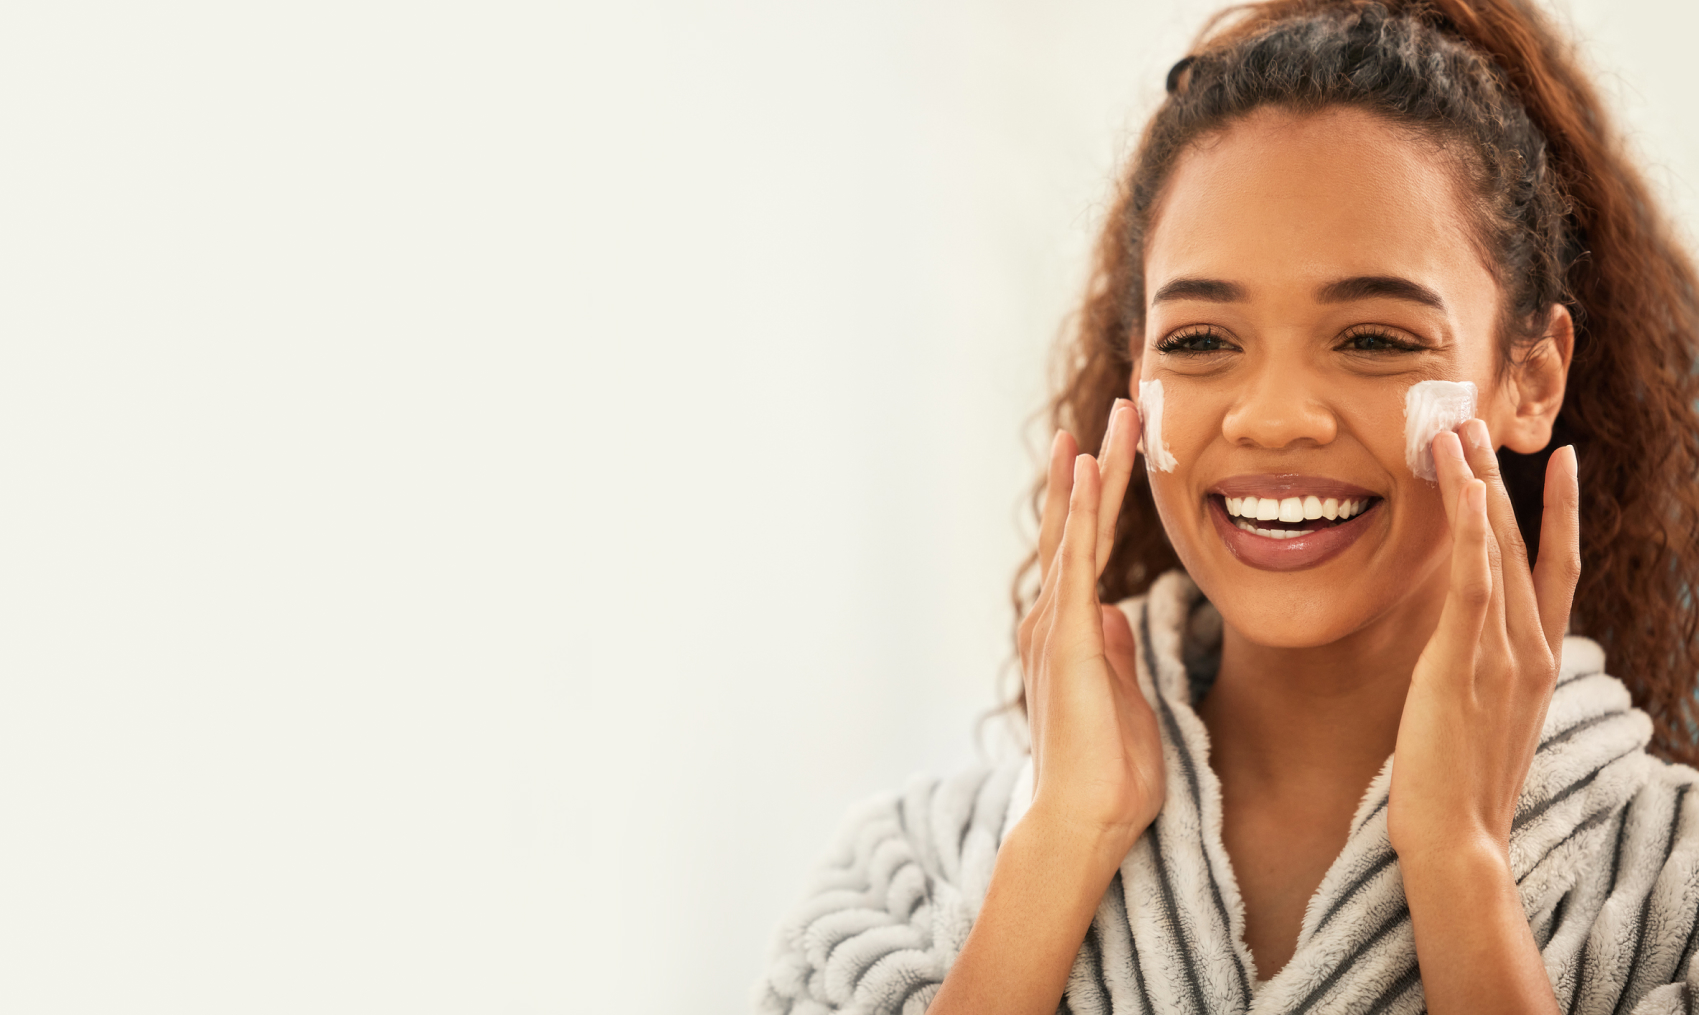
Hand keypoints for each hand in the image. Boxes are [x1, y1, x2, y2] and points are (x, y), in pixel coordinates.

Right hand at [1016, 400, 1165, 863]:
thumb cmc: (1109, 779)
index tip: (1115, 451)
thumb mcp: (1125, 702)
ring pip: (1077, 530)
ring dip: (1096, 471)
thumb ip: (1116, 656)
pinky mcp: (1065, 637)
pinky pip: (1075, 562)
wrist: (1083, 822)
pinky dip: (1078, 512)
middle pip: (1080, 526)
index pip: (1091, 550)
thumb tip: (1116, 618)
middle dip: (1101, 466)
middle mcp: (1055, 620)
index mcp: (1072, 634)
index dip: (1104, 499)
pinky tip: (1086, 468)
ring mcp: (1056, 626)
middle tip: (1123, 411)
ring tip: (1115, 419)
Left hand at [1388, 419, 1581, 860]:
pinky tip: (1462, 484)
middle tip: (1482, 421)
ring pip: (1498, 549)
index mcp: (1538, 664)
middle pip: (1526, 545)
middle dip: (1505, 479)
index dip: (1558, 513)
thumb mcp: (1480, 721)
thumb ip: (1481, 678)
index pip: (1554, 570)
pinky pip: (1472, 578)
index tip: (1557, 462)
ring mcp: (1504, 653)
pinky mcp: (1465, 660)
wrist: (1458, 841)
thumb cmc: (1457, 792)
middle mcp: (1532, 650)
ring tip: (1458, 429)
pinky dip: (1471, 527)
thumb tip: (1461, 655)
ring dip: (1478, 484)